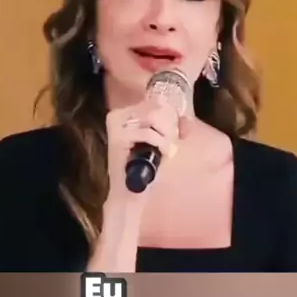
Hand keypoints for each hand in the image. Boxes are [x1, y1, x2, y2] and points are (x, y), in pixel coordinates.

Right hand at [104, 96, 180, 213]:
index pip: (157, 101)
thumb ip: (166, 122)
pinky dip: (161, 143)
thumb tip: (180, 112)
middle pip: (157, 106)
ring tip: (166, 150)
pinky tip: (163, 154)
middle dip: (170, 127)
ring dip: (167, 135)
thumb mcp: (158, 140)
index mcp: (126, 112)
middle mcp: (118, 115)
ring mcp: (116, 125)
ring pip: (153, 115)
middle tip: (169, 145)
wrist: (130, 195)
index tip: (171, 137)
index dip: (171, 118)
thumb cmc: (146, 167)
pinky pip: (148, 132)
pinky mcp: (117, 138)